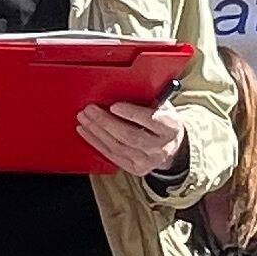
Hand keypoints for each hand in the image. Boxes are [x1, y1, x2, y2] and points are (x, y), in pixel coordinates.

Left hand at [70, 99, 190, 178]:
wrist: (171, 146)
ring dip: (97, 132)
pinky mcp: (136, 168)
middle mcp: (161, 147)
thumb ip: (148, 98)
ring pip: (118, 147)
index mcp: (170, 127)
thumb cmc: (162, 121)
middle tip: (91, 109)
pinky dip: (96, 142)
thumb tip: (124, 87)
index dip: (131, 113)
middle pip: (130, 136)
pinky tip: (86, 132)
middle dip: (106, 122)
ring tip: (84, 118)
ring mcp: (148, 160)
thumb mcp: (162, 106)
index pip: (151, 120)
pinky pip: (111, 155)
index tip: (114, 105)